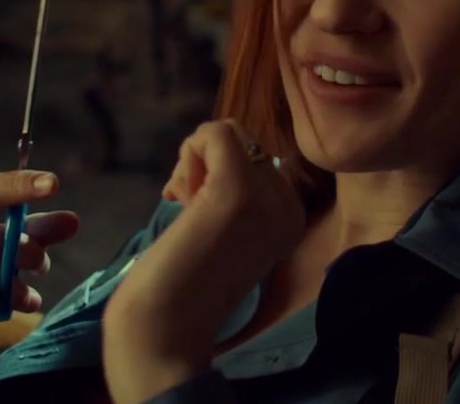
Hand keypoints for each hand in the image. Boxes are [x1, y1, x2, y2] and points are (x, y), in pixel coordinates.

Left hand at [101, 120, 304, 403]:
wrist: (166, 326)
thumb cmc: (184, 282)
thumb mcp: (227, 229)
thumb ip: (237, 192)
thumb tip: (219, 138)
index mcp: (292, 215)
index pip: (258, 156)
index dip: (219, 173)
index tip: (201, 213)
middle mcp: (289, 203)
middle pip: (243, 139)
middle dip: (205, 162)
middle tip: (187, 207)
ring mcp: (266, 196)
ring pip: (227, 132)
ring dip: (194, 159)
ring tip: (183, 205)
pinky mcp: (236, 190)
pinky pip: (216, 133)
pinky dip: (189, 152)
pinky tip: (178, 196)